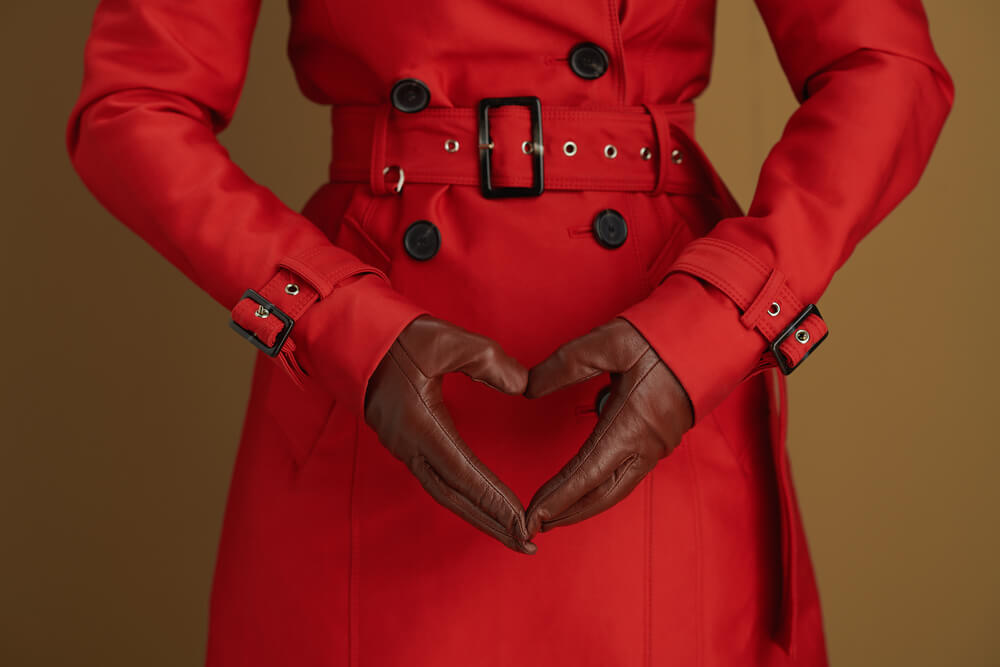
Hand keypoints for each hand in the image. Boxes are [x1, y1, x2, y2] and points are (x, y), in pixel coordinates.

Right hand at [363, 315, 535, 553]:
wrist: (351, 337)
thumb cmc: (398, 337)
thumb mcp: (447, 339)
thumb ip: (489, 361)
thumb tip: (523, 386)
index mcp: (420, 424)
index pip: (464, 473)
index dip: (494, 500)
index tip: (524, 522)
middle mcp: (410, 445)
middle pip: (455, 497)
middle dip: (491, 522)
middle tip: (526, 544)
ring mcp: (404, 447)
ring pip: (444, 493)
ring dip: (477, 515)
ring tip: (510, 533)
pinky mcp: (405, 442)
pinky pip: (436, 481)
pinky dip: (462, 499)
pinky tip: (481, 506)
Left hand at [523, 317, 693, 538]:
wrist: (716, 334)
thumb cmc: (664, 336)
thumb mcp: (608, 341)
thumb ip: (565, 364)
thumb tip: (527, 387)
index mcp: (632, 424)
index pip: (586, 474)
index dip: (557, 498)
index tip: (531, 516)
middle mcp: (647, 444)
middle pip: (602, 494)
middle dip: (567, 512)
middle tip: (534, 526)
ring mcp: (658, 445)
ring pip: (617, 488)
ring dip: (585, 505)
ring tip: (555, 514)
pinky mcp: (662, 439)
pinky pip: (628, 475)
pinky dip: (602, 489)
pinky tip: (587, 487)